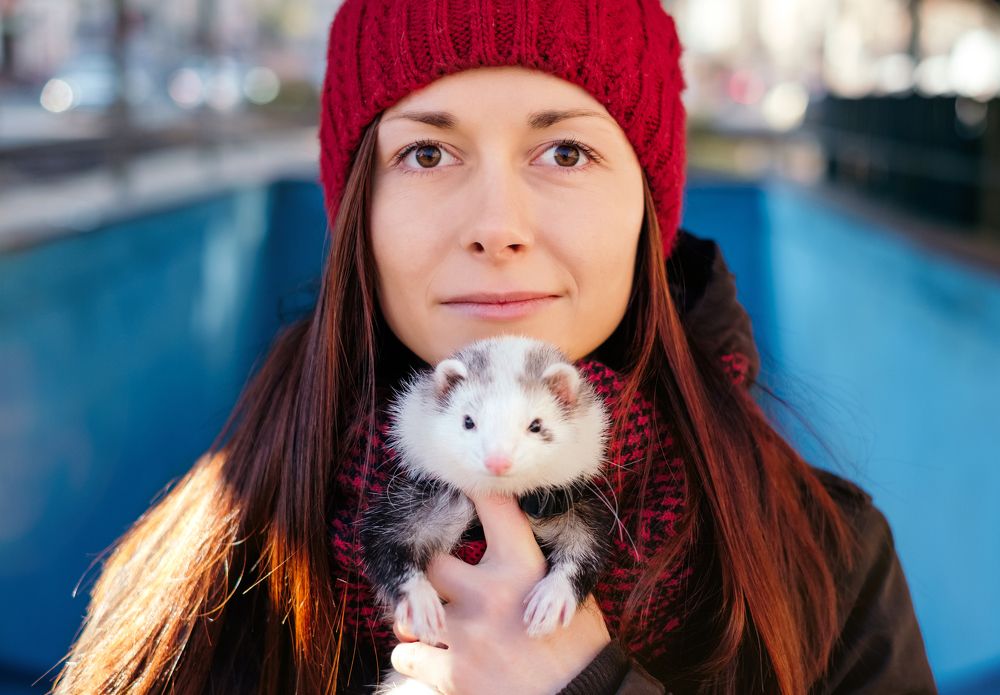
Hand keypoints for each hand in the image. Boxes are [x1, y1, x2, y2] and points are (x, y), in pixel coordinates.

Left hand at [390, 490, 610, 694]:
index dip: (474, 488)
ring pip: (411, 614)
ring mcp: (467, 634)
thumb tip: (509, 528)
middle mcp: (489, 593)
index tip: (462, 485)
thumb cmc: (575, 647)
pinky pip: (406, 656)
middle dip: (432, 575)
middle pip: (432, 563)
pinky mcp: (453, 675)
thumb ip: (532, 563)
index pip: (494, 506)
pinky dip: (413, 657)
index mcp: (522, 567)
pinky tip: (430, 658)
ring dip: (418, 622)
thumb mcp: (564, 593)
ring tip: (432, 628)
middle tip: (439, 585)